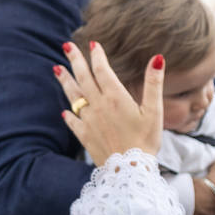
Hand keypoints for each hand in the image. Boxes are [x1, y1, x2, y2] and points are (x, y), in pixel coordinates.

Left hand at [56, 41, 163, 162]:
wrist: (129, 170)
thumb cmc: (145, 140)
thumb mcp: (154, 110)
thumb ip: (154, 83)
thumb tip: (158, 58)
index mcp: (115, 97)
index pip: (102, 70)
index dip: (97, 55)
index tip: (93, 44)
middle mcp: (98, 106)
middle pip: (83, 78)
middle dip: (75, 60)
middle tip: (67, 46)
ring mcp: (89, 121)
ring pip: (73, 96)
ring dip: (65, 81)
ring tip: (57, 69)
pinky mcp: (85, 136)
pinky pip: (73, 121)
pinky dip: (69, 114)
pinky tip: (66, 110)